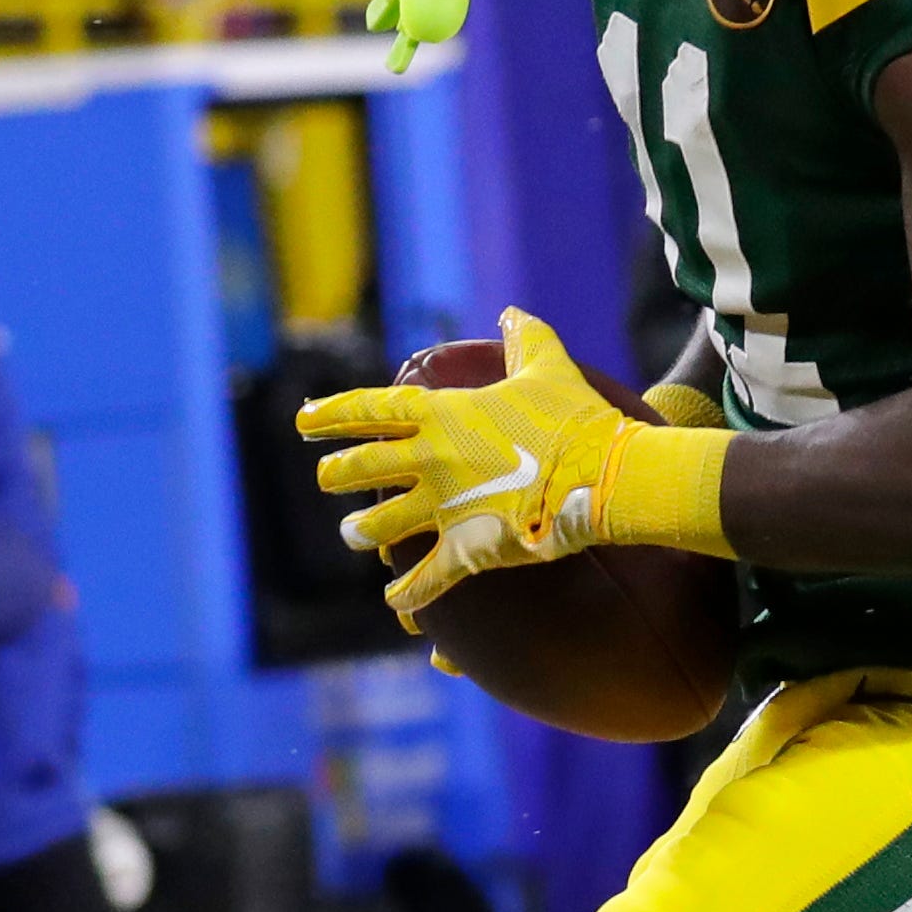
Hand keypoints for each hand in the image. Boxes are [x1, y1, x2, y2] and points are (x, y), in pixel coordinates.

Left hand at [296, 308, 732, 621]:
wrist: (608, 474)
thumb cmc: (577, 418)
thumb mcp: (548, 366)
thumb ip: (524, 336)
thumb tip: (509, 312)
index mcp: (440, 414)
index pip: (369, 410)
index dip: (331, 414)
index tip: (303, 419)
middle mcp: (430, 460)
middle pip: (360, 468)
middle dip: (336, 474)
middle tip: (327, 478)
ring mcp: (444, 508)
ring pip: (380, 525)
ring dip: (361, 531)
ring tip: (353, 534)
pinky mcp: (468, 550)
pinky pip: (425, 579)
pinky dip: (407, 593)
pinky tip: (394, 599)